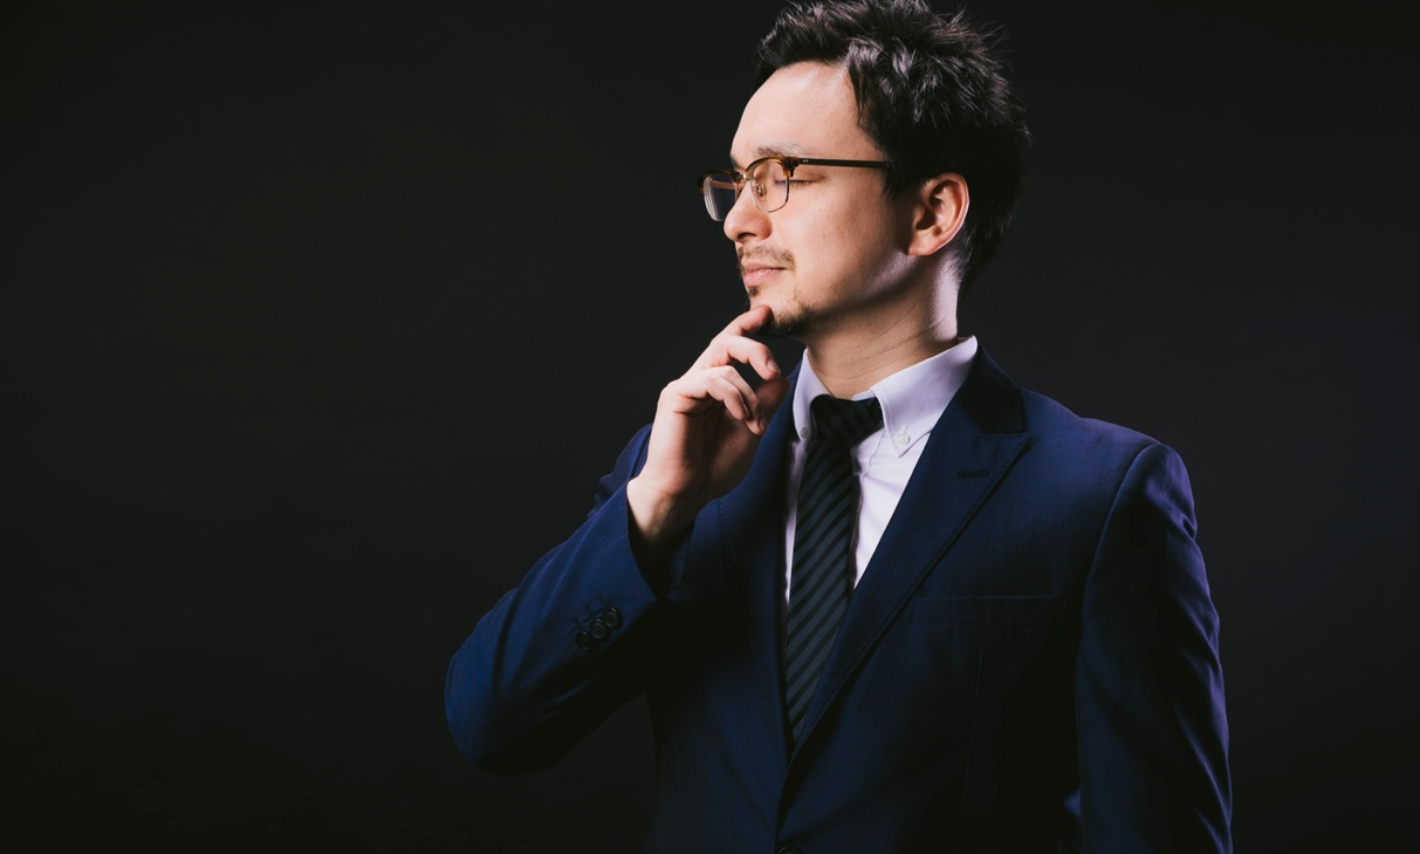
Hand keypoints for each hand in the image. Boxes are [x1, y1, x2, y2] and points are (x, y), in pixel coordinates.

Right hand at [626, 305, 790, 552]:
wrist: (686, 493)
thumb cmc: (713, 468)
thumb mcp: (751, 431)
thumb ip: (765, 404)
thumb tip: (781, 379)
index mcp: (716, 388)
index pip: (731, 349)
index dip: (746, 327)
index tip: (765, 314)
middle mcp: (699, 382)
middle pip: (726, 343)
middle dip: (755, 348)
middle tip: (773, 369)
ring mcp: (686, 387)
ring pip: (725, 365)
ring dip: (750, 395)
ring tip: (754, 424)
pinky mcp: (676, 395)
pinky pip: (712, 381)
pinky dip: (734, 397)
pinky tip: (742, 418)